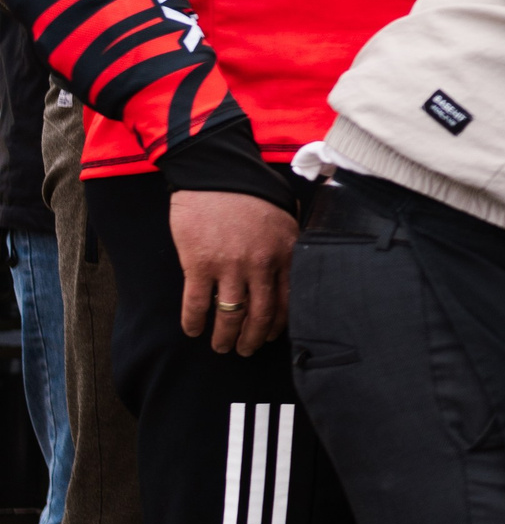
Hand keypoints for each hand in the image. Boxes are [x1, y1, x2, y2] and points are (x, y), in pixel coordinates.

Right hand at [171, 190, 299, 355]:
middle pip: (259, 315)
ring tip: (221, 346)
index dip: (277, 325)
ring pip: (230, 315)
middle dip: (252, 340)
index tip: (270, 336)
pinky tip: (193, 330)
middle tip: (245, 350)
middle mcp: (261, 264)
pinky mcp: (199, 265)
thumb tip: (291, 274)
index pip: (287, 301)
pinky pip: (197, 304)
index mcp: (285, 253)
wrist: (217, 173)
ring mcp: (230, 266)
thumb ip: (288, 247)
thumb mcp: (285, 218)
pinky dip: (194, 322)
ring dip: (224, 337)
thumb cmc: (251, 194)